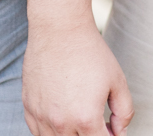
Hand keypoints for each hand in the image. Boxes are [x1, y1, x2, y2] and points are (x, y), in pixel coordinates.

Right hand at [23, 21, 133, 135]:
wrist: (59, 27)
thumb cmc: (89, 51)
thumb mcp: (117, 80)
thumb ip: (124, 112)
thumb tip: (118, 133)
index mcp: (85, 118)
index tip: (109, 128)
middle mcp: (61, 122)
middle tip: (95, 122)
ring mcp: (41, 115)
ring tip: (77, 117)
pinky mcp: (28, 106)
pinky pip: (38, 132)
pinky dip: (50, 131)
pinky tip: (61, 116)